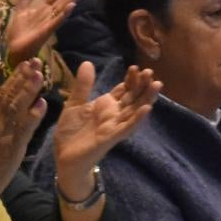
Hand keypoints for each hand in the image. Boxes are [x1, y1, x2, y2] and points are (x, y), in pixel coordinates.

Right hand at [0, 57, 49, 199]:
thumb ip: (2, 121)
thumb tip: (16, 106)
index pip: (3, 93)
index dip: (15, 78)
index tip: (25, 64)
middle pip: (9, 94)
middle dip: (22, 76)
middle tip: (35, 60)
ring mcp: (2, 131)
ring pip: (16, 106)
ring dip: (28, 89)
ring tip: (38, 73)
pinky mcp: (10, 145)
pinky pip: (23, 127)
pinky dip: (33, 115)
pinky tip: (42, 103)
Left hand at [3, 0, 79, 65]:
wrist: (14, 48)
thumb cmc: (19, 32)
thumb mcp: (21, 10)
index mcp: (44, 9)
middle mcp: (49, 15)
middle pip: (63, 0)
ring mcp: (50, 22)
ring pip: (63, 8)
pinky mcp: (47, 30)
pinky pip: (57, 21)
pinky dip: (65, 13)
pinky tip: (72, 6)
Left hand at [50, 60, 154, 194]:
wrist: (64, 157)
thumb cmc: (70, 132)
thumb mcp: (74, 104)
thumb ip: (83, 86)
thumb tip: (88, 63)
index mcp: (106, 106)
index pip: (123, 90)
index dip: (131, 80)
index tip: (136, 67)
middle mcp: (114, 115)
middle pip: (132, 98)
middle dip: (142, 86)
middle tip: (150, 72)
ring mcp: (114, 127)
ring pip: (134, 111)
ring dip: (146, 99)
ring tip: (156, 85)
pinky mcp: (110, 138)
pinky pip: (126, 128)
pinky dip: (137, 119)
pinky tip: (147, 109)